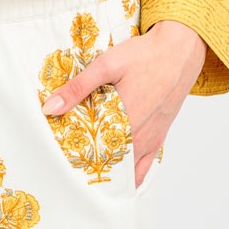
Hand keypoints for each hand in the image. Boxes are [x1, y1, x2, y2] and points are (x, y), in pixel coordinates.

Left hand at [40, 18, 205, 187]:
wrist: (179, 51)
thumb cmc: (144, 56)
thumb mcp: (106, 65)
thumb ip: (78, 88)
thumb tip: (49, 107)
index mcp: (122, 120)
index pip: (88, 149)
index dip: (70, 151)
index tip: (56, 148)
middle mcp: (137, 137)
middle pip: (105, 161)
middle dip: (85, 160)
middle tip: (67, 155)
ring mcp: (150, 141)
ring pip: (123, 168)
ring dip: (105, 168)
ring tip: (86, 162)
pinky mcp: (159, 140)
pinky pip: (144, 170)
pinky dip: (128, 176)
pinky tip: (116, 177)